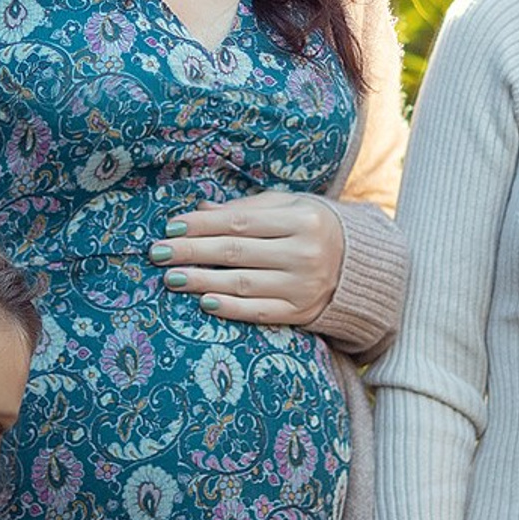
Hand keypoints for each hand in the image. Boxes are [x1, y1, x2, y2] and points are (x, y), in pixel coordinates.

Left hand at [150, 189, 343, 327]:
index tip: (171, 226)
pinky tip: (203, 301)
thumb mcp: (289, 207)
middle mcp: (305, 253)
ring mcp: (304, 286)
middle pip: (236, 252)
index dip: (203, 225)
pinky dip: (229, 307)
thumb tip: (200, 209)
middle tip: (158, 252)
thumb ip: (246, 208)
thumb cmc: (314, 228)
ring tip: (171, 277)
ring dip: (202, 281)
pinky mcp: (301, 312)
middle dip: (192, 251)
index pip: (241, 222)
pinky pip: (258, 312)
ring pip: (243, 283)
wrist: (360, 266)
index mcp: (303, 219)